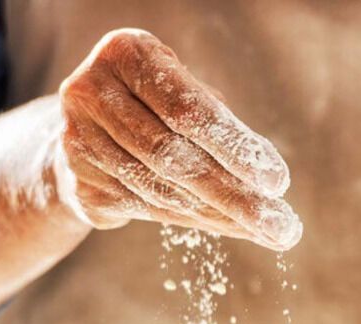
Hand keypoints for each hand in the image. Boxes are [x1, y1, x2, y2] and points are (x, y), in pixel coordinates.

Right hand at [52, 28, 298, 249]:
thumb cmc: (158, 103)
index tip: (278, 182)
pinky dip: (198, 222)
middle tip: (283, 225)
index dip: (234, 147)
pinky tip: (233, 229)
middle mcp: (90, 93)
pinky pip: (149, 210)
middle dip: (236, 196)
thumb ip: (221, 124)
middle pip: (173, 156)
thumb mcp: (187, 91)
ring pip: (162, 190)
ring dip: (223, 216)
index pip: (187, 109)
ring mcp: (76, 141)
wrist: (89, 129)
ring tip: (268, 231)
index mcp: (125, 54)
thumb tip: (269, 180)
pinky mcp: (79, 184)